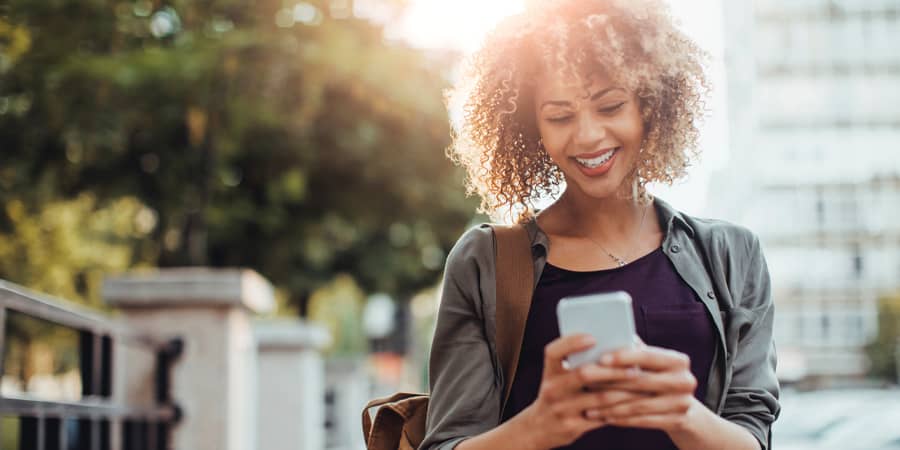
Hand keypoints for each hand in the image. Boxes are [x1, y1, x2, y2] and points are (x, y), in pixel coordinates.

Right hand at [516, 334, 650, 448]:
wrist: (539, 428)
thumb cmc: (558, 394)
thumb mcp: (557, 377)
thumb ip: (576, 362)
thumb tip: (612, 346)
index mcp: (550, 372)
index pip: (554, 352)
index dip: (572, 343)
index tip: (593, 338)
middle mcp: (553, 389)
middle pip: (584, 374)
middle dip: (612, 370)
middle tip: (634, 367)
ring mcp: (562, 409)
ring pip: (599, 398)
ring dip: (624, 390)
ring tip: (642, 385)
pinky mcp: (573, 426)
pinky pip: (603, 417)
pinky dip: (621, 409)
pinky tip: (634, 403)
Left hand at [583, 340, 699, 432]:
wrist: (683, 407)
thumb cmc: (657, 377)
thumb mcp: (652, 363)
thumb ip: (634, 350)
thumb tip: (605, 336)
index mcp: (678, 360)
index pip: (647, 356)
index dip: (623, 357)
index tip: (601, 359)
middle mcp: (684, 380)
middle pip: (640, 382)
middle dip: (610, 382)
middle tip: (586, 383)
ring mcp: (682, 403)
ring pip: (639, 405)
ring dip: (610, 405)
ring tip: (589, 405)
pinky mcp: (677, 421)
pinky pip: (642, 421)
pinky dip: (621, 419)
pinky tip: (604, 416)